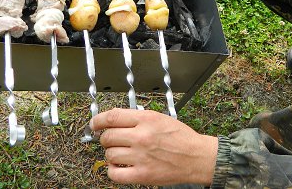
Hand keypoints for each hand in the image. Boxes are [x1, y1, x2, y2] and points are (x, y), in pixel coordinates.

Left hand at [90, 108, 217, 185]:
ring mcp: (140, 156)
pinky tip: (119, 166)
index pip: (112, 117)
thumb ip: (138, 119)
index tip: (94, 124)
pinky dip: (113, 170)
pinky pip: (114, 173)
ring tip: (121, 153)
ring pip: (109, 154)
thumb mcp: (160, 118)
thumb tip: (114, 121)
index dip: (98, 120)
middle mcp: (141, 136)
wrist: (196, 157)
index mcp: (146, 119)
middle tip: (111, 140)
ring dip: (111, 154)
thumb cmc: (181, 138)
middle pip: (107, 136)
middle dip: (106, 138)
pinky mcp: (142, 174)